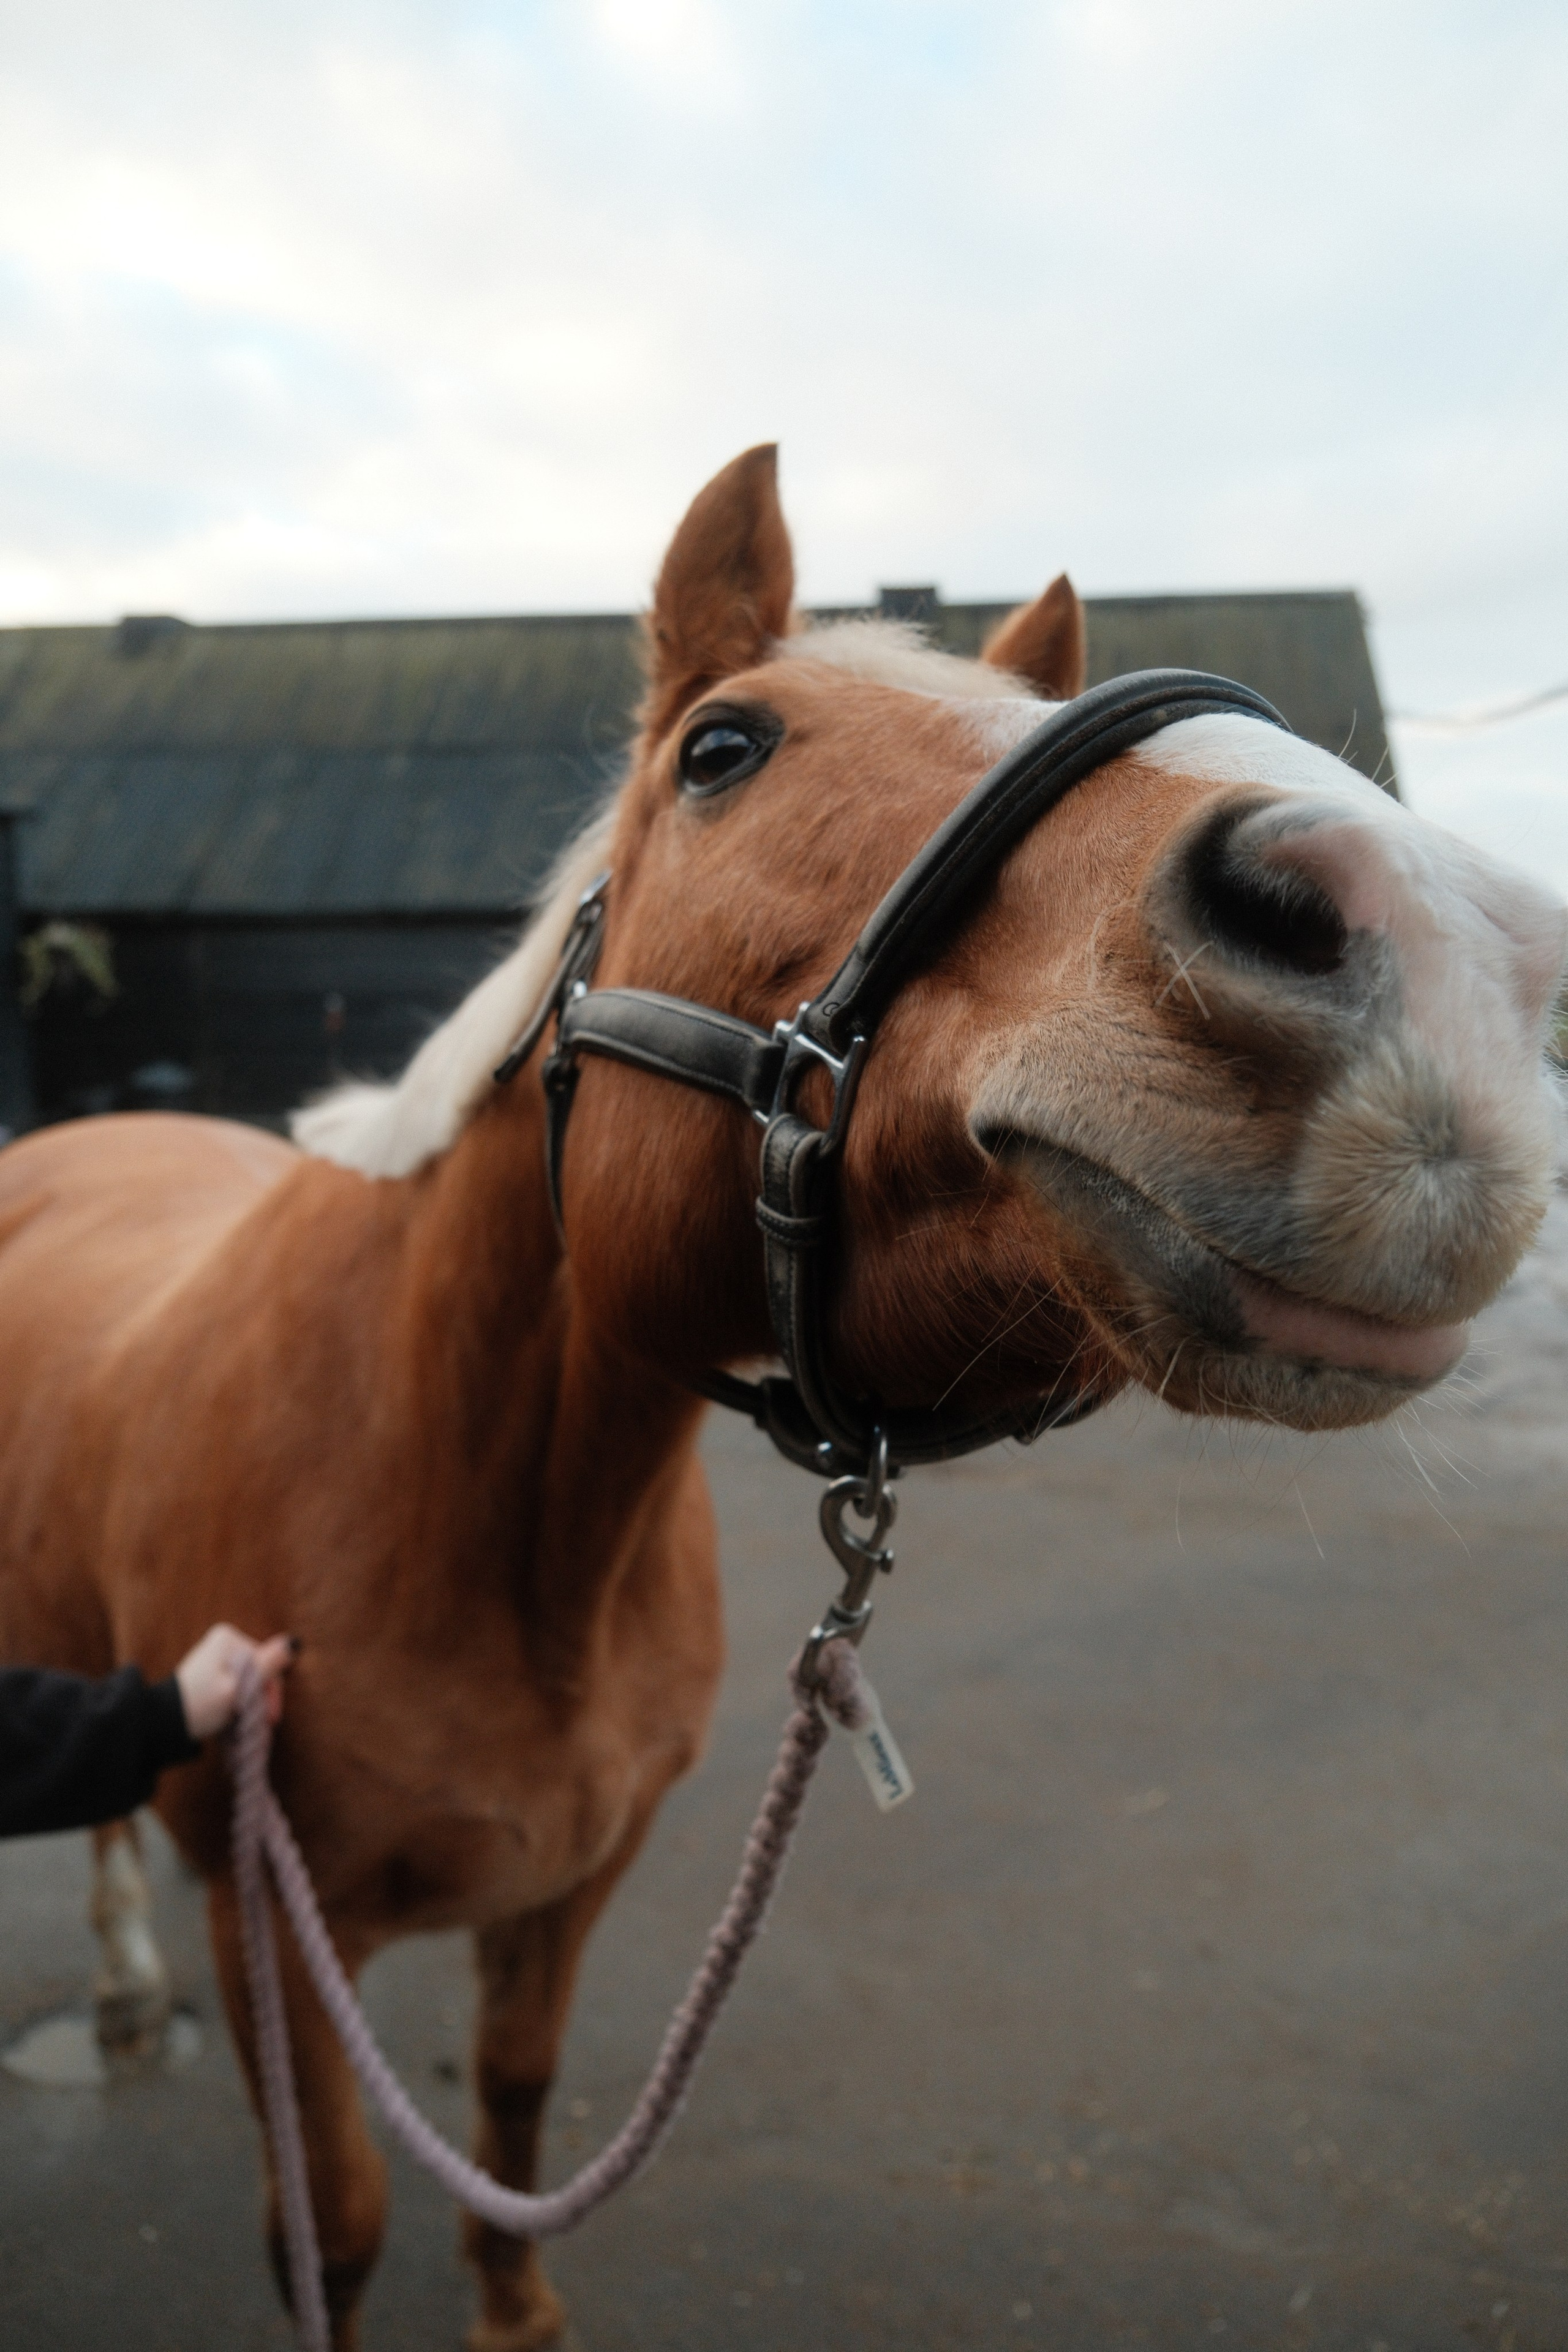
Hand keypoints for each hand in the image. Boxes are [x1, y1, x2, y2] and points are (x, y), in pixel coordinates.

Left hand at [174, 1624, 296, 1740]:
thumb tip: (294, 1642)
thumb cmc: (202, 1704)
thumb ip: (267, 1665)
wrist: (166, 1722)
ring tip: (245, 1721)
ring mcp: (215, 1656)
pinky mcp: (211, 1672)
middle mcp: (222, 1642)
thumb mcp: (238, 1687)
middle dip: (261, 1697)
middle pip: (258, 1669)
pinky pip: (236, 1683)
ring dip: (251, 1701)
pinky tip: (234, 1714)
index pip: (266, 1662)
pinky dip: (238, 1700)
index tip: (268, 1716)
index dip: (271, 1691)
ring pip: (249, 1679)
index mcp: (229, 1638)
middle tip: (260, 1722)